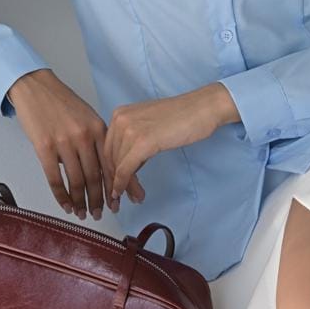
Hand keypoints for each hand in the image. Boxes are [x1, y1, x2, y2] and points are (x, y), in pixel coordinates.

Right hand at [6, 69, 132, 220]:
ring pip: (76, 181)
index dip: (117, 186)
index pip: (112, 163)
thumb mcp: (87, 117)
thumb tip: (104, 169)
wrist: (36, 87)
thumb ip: (97, 141)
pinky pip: (55, 179)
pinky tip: (67, 206)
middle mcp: (84, 136)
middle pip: (95, 176)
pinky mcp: (44, 147)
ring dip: (81, 202)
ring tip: (84, 214)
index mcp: (98, 128)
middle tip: (102, 214)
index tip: (120, 201)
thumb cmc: (62, 103)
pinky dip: (62, 196)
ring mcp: (64, 142)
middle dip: (100, 200)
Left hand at [7, 72, 234, 220]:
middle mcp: (119, 120)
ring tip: (134, 198)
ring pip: (117, 167)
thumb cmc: (182, 117)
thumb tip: (127, 168)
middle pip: (109, 159)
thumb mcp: (149, 127)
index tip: (112, 187)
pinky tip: (131, 194)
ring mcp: (130, 130)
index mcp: (119, 114)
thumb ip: (134, 142)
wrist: (202, 108)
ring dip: (123, 187)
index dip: (109, 171)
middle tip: (119, 199)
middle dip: (113, 182)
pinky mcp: (142, 142)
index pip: (107, 148)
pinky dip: (125, 185)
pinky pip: (126, 169)